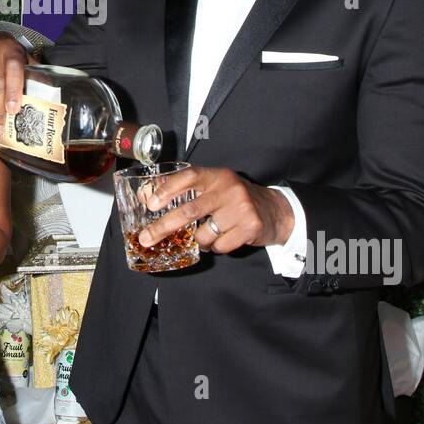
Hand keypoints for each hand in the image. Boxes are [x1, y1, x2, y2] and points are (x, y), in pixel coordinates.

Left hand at [135, 166, 292, 252]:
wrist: (275, 210)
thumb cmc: (236, 199)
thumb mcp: (215, 186)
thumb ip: (190, 189)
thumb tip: (150, 195)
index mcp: (216, 176)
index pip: (189, 177)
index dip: (168, 189)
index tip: (151, 203)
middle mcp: (228, 189)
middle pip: (190, 210)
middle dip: (164, 226)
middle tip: (147, 238)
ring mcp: (241, 208)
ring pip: (204, 234)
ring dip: (199, 240)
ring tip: (208, 234)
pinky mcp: (250, 226)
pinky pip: (220, 246)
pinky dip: (216, 247)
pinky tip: (225, 237)